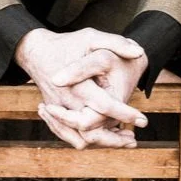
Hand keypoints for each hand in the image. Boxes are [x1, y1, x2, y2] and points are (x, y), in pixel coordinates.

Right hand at [15, 28, 148, 148]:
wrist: (37, 51)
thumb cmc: (66, 44)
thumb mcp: (91, 37)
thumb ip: (115, 43)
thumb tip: (138, 52)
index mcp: (78, 86)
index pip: (105, 107)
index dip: (126, 114)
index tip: (143, 120)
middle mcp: (66, 103)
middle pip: (91, 131)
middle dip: (114, 139)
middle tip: (133, 140)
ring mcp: (59, 111)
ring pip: (80, 139)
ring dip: (103, 143)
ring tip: (124, 140)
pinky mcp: (56, 115)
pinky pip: (71, 136)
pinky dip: (88, 140)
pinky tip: (106, 135)